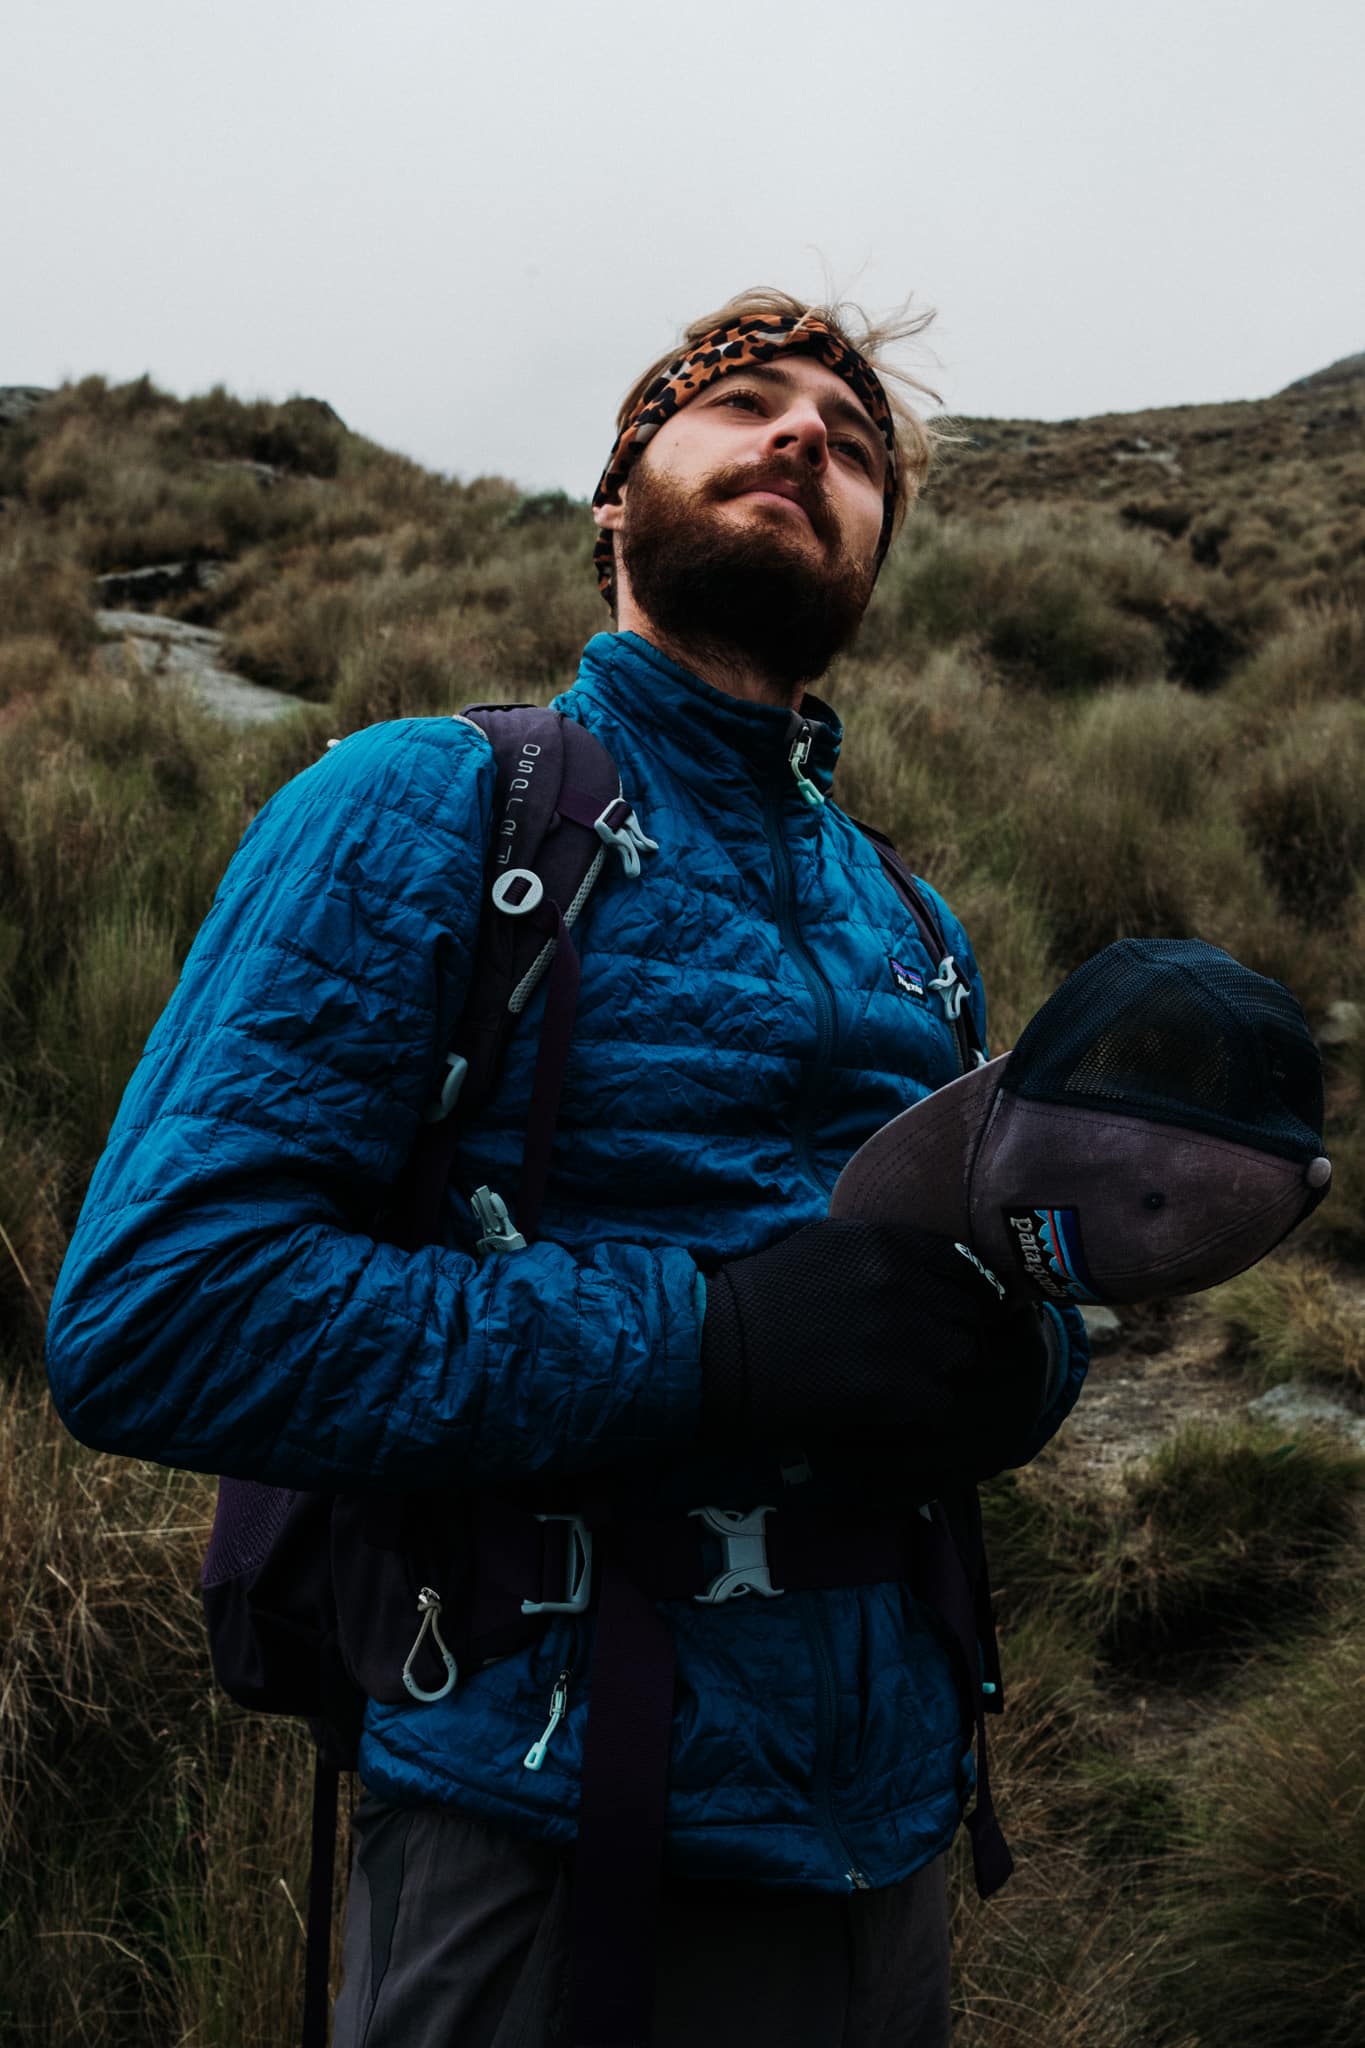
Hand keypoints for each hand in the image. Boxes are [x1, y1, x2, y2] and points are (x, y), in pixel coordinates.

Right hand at [698, 1219, 1050, 1454]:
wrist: (717, 1350)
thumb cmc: (761, 1298)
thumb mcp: (825, 1246)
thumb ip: (883, 1250)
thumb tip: (930, 1269)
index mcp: (885, 1241)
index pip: (961, 1263)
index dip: (961, 1292)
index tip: (946, 1314)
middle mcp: (901, 1280)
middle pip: (968, 1312)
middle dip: (950, 1334)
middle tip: (920, 1357)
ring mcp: (901, 1334)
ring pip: (962, 1356)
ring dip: (939, 1373)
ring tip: (901, 1384)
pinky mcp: (894, 1386)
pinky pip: (942, 1401)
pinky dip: (920, 1411)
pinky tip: (887, 1410)